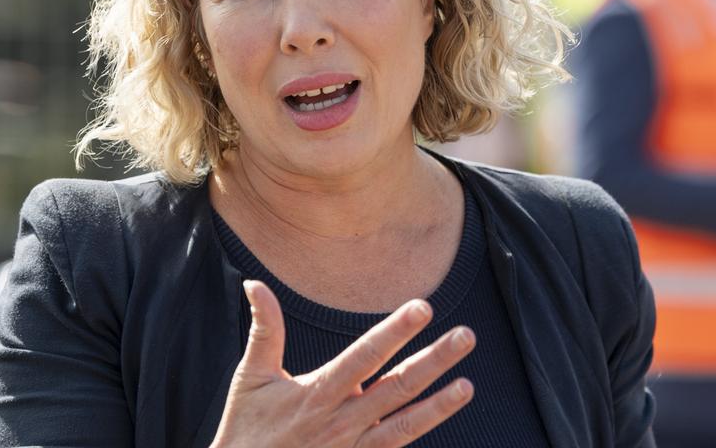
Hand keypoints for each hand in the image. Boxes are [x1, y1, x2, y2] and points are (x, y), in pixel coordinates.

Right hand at [210, 280, 474, 447]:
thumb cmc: (247, 430)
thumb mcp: (251, 378)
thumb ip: (264, 329)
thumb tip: (254, 283)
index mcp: (319, 393)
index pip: (365, 356)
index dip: (394, 332)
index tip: (422, 307)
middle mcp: (342, 420)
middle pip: (397, 387)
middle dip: (434, 361)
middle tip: (467, 336)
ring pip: (405, 425)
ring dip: (439, 406)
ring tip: (468, 386)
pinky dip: (421, 433)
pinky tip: (446, 415)